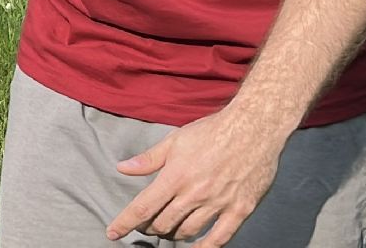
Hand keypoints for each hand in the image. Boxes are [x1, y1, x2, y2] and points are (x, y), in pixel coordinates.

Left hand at [106, 106, 287, 245]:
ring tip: (168, 231)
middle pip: (163, 223)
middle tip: (146, 225)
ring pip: (188, 232)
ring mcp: (218, 204)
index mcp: (175, 176)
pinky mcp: (240, 210)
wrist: (253, 128)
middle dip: (149, 228)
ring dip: (173, 235)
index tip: (113, 232)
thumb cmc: (212, 131)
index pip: (143, 207)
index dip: (125, 223)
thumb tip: (122, 168)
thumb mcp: (175, 140)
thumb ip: (149, 159)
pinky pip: (220, 238)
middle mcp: (194, 194)